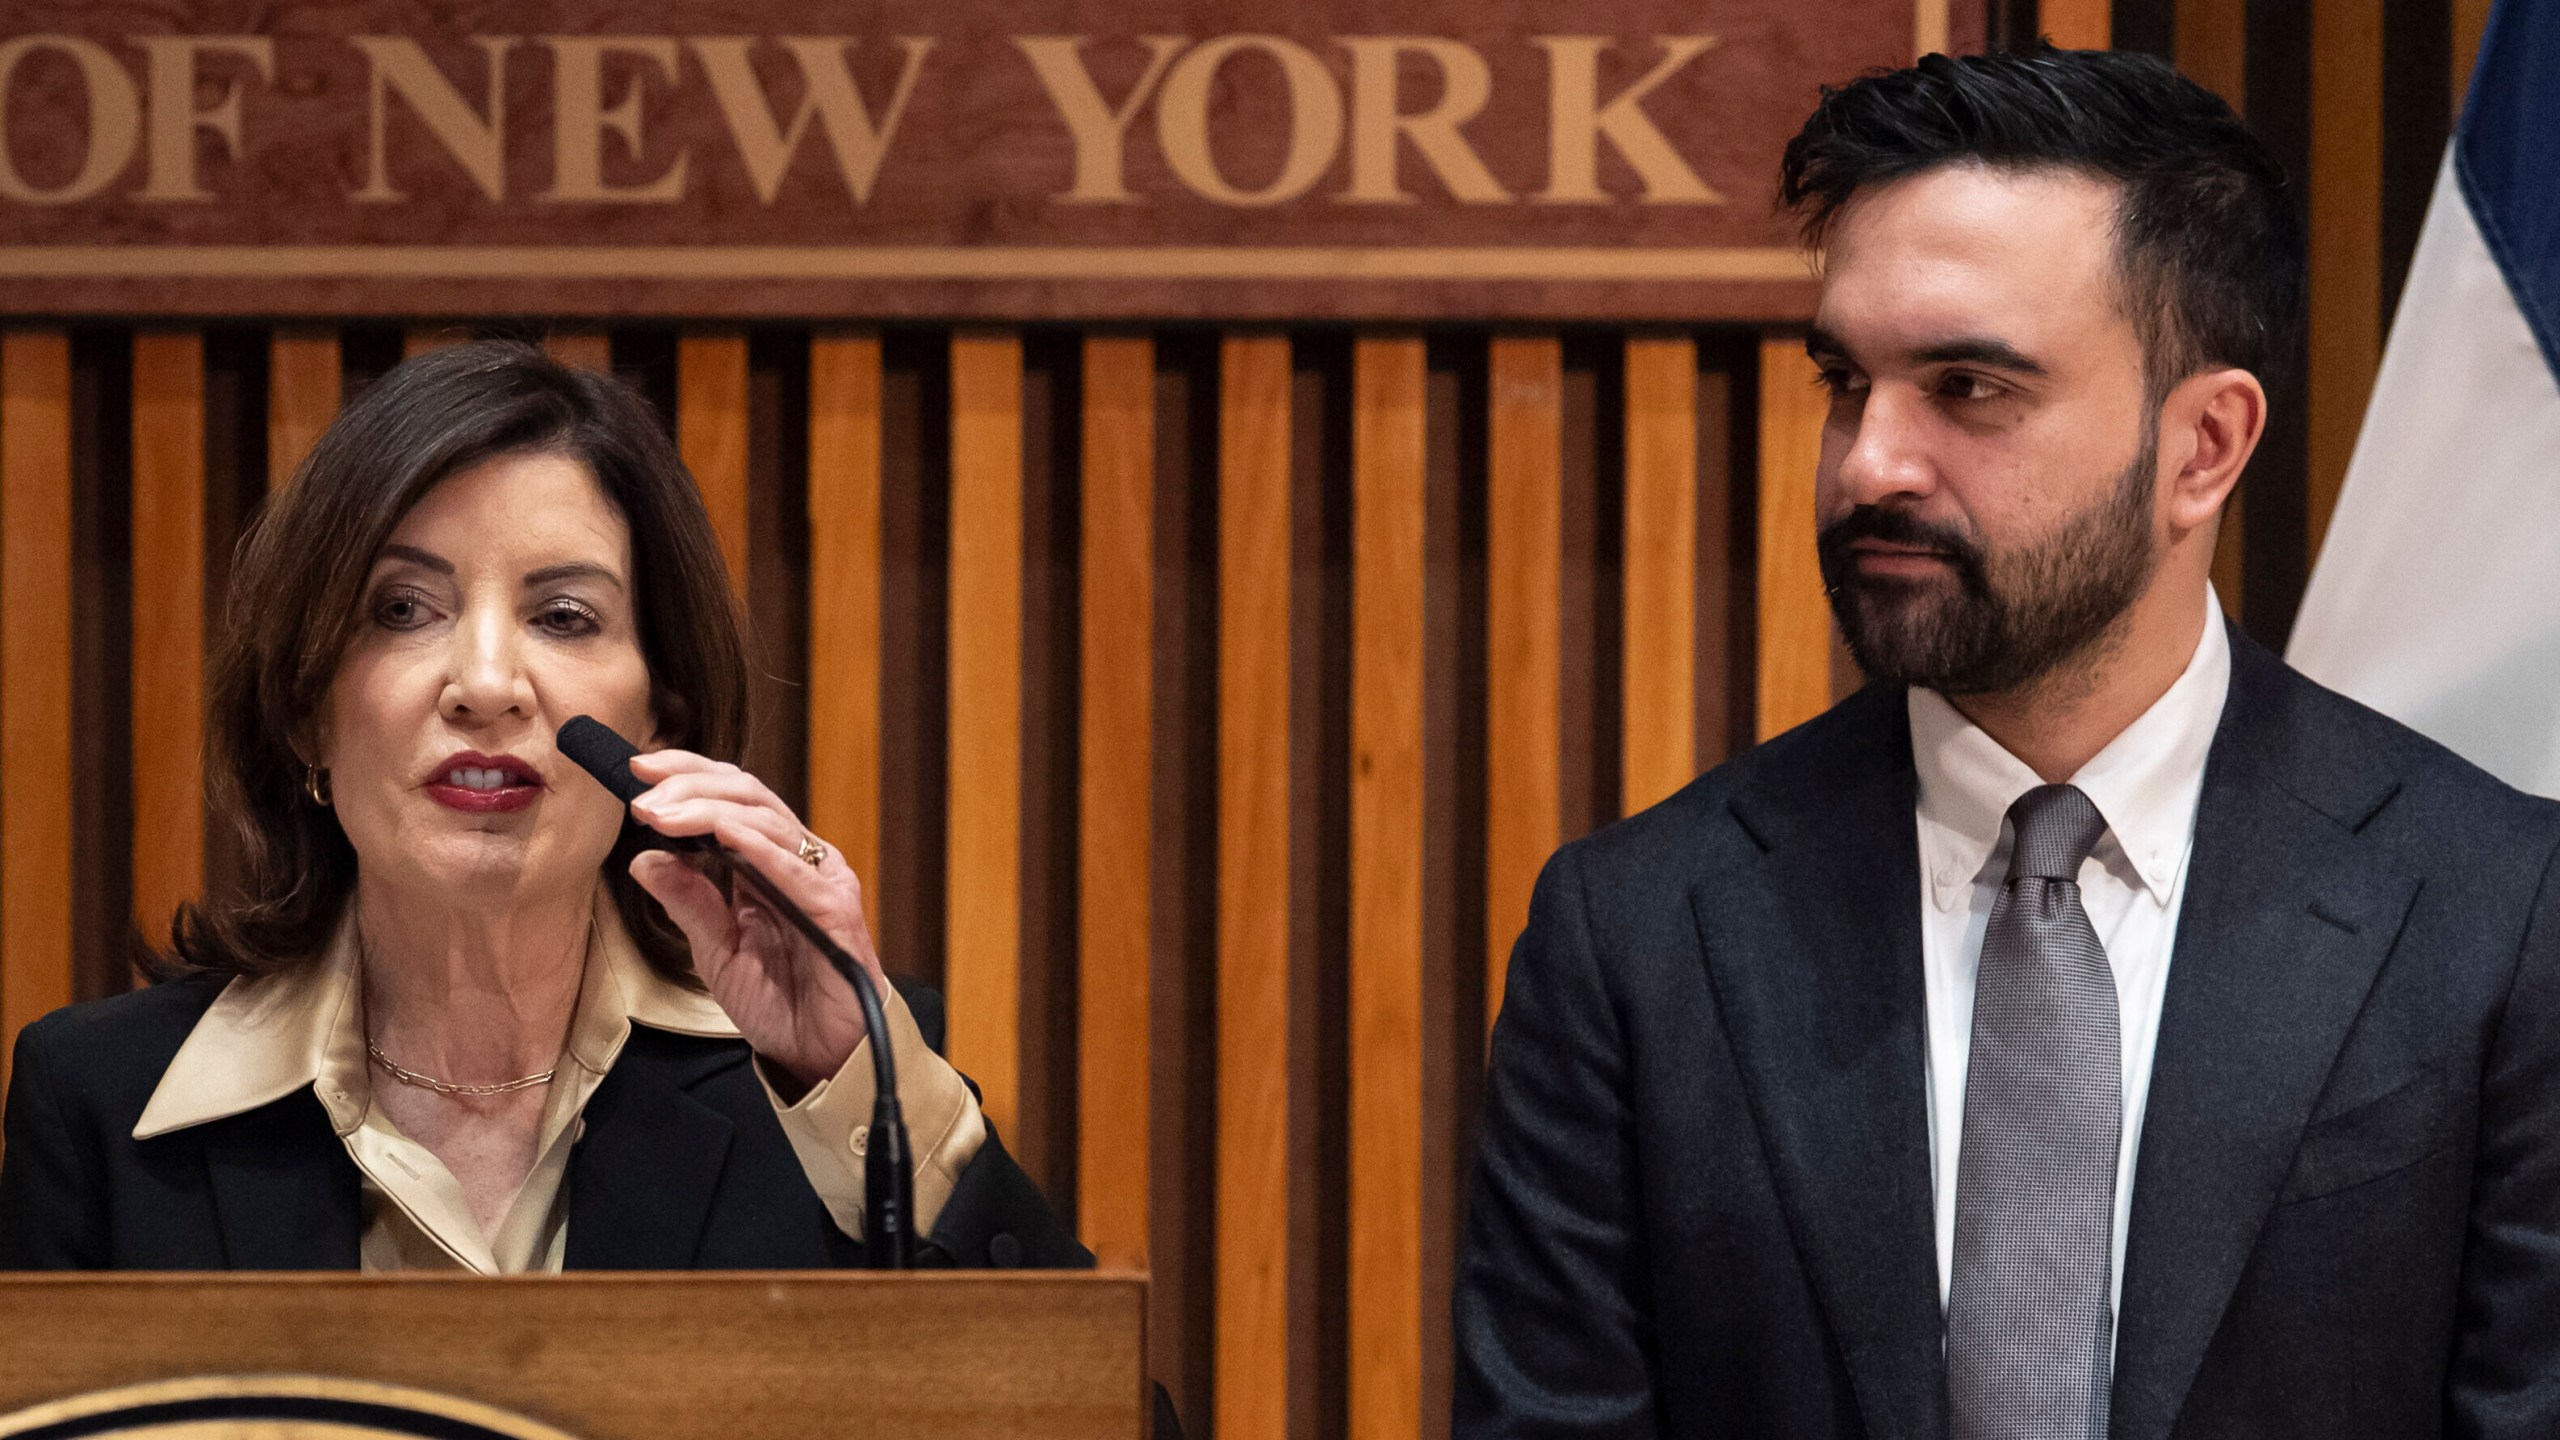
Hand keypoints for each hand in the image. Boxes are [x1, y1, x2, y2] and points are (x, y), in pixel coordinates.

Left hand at [622, 749, 882, 1093]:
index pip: (730, 797)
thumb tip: (643, 856)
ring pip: (766, 819)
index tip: (636, 770)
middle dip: (691, 782)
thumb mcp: (716, 947)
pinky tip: (721, 833)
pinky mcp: (835, 908)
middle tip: (643, 789)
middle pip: (747, 793)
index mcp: (770, 861)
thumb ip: (688, 900)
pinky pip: (793, 869)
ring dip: (709, 810)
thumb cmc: (779, 1001)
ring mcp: (819, 880)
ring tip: (662, 813)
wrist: (820, 1054)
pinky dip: (755, 846)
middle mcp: (798, 860)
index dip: (686, 775)